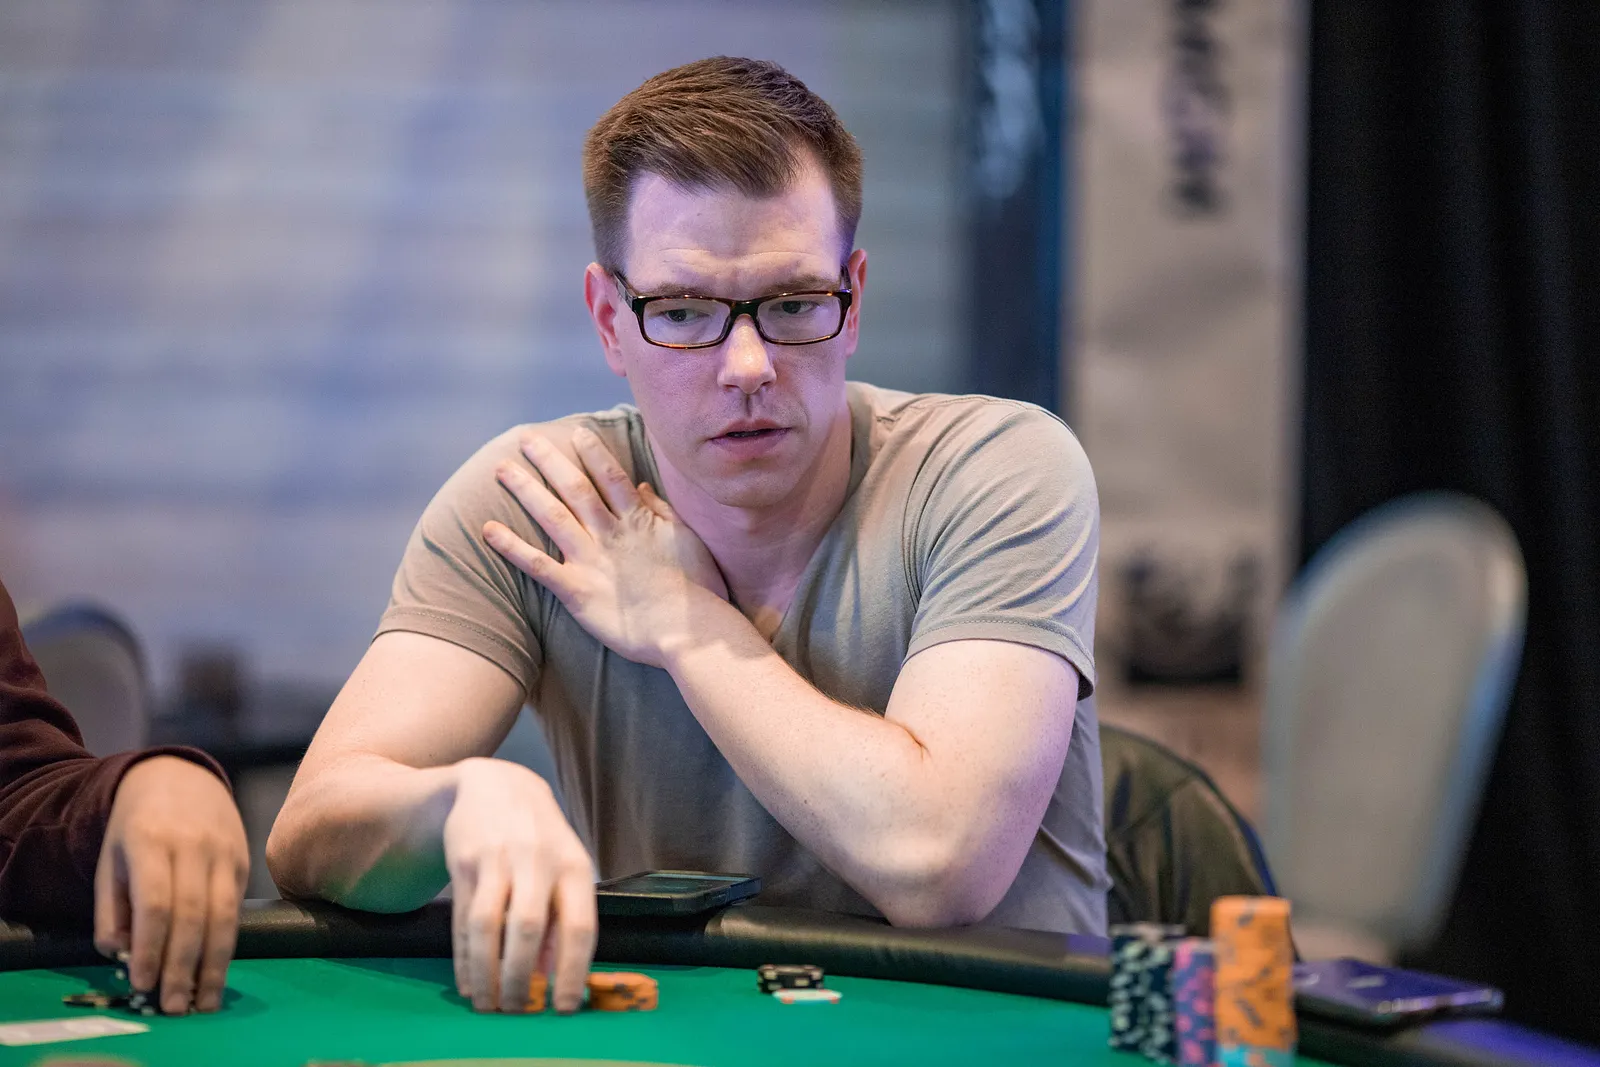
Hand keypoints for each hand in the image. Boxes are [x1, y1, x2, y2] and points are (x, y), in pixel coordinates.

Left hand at [94, 755, 248, 1013]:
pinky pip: (237, 909)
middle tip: (174, 1005)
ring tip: (203, 1001)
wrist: (181, 779)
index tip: (142, 983)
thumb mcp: (109, 863)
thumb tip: (124, 955)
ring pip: (225, 915)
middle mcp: (194, 845)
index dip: (151, 946)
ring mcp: (225, 851)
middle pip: (194, 914)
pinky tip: (216, 972)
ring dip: (214, 964)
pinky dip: (227, 945)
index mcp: (151, 841)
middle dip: (183, 965)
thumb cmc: (136, 828)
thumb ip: (111, 911)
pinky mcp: (244, 860)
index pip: (156, 902)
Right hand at [444, 757, 596, 1012]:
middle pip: (528, 928)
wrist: (496, 784)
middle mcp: (538, 861)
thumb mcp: (564, 867)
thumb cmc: (540, 839)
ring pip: (487, 925)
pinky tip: (469, 982)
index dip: (573, 972)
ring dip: (486, 972)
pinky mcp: (464, 861)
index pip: (579, 926)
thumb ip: (562, 917)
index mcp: (574, 867)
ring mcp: (498, 859)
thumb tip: (554, 976)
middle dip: (520, 978)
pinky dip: (464, 957)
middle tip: (516, 1012)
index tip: (565, 1007)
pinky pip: (461, 918)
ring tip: (489, 1005)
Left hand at [484, 427, 728, 667]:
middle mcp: (611, 534)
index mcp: (639, 521)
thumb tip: (641, 485)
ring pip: (552, 516)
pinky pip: (538, 566)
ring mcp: (592, 561)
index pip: (611, 476)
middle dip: (549, 461)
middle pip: (574, 488)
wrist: (689, 631)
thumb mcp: (687, 541)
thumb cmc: (697, 590)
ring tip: (501, 469)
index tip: (575, 432)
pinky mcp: (577, 591)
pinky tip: (488, 530)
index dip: (592, 452)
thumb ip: (661, 512)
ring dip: (526, 490)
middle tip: (525, 438)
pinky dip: (512, 548)